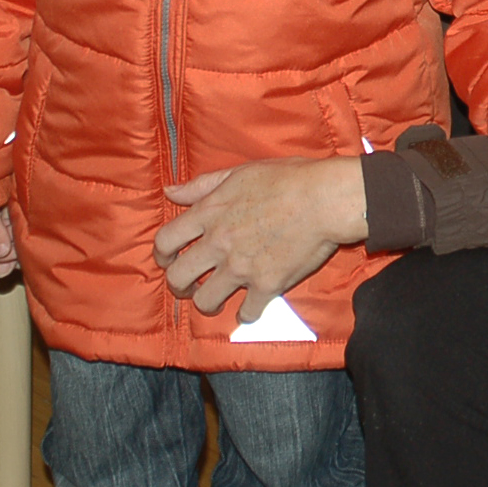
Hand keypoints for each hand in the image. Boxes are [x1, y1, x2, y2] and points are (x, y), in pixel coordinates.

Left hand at [153, 157, 367, 321]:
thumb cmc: (287, 178)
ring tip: (218, 298)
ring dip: (208, 303)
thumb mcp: (240, 173)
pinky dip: (246, 314)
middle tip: (190, 285)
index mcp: (210, 213)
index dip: (161, 254)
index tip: (168, 259)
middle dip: (179, 285)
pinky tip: (250, 307)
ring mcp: (241, 267)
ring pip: (205, 301)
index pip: (165, 241)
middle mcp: (219, 243)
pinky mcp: (267, 285)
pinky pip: (246, 314)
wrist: (326, 198)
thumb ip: (202, 185)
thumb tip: (169, 192)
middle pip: (178, 277)